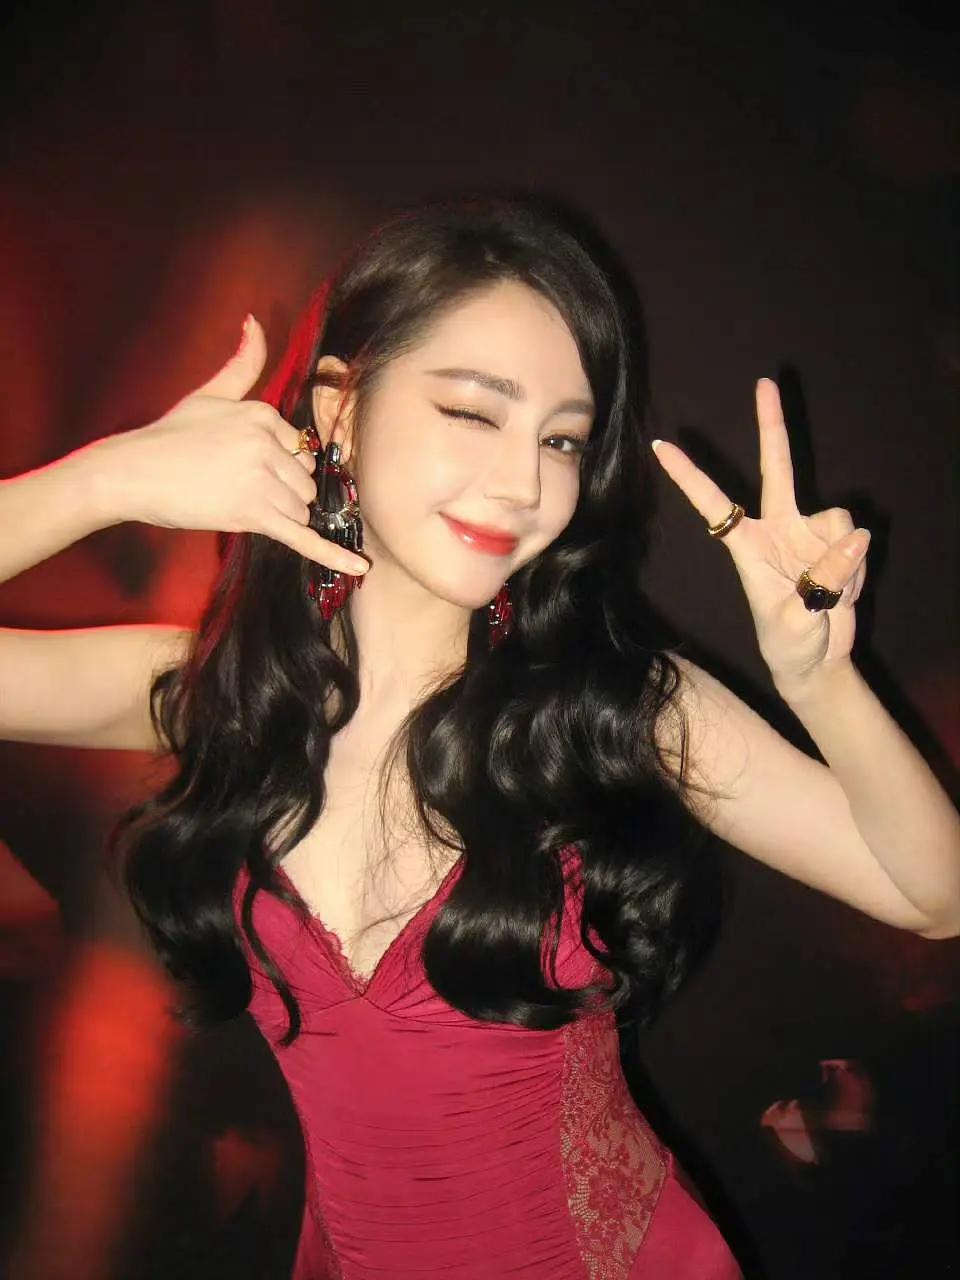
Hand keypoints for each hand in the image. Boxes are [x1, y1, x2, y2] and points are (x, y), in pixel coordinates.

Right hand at [91, 316, 369, 575]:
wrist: (132, 472)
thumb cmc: (169, 435)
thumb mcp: (210, 393)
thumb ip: (243, 363)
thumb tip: (256, 322)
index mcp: (264, 415)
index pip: (301, 450)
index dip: (280, 466)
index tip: (245, 467)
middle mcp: (268, 444)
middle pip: (305, 483)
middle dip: (282, 492)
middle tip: (238, 488)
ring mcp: (262, 480)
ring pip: (300, 509)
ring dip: (277, 515)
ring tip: (237, 504)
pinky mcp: (253, 513)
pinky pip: (303, 536)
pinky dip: (333, 554)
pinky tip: (359, 568)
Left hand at [651, 379, 870, 688]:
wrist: (816, 660)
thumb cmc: (789, 644)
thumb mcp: (796, 621)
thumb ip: (822, 583)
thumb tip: (856, 537)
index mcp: (746, 548)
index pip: (713, 505)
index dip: (689, 477)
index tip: (661, 447)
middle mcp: (776, 529)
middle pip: (777, 469)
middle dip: (773, 425)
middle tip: (765, 382)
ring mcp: (808, 533)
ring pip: (838, 520)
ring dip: (844, 562)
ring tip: (829, 597)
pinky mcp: (837, 543)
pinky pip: (857, 541)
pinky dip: (857, 569)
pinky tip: (844, 592)